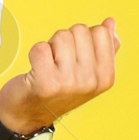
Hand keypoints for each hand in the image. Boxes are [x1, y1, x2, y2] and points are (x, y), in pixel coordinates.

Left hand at [0, 17, 118, 134]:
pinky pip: (40, 48)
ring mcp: (68, 83)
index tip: (74, 57)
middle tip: (58, 63)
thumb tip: (110, 23)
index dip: (83, 38)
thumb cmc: (57, 91)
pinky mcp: (45, 82)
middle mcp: (90, 81)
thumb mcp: (87, 73)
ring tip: (48, 66)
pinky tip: (36, 69)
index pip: (100, 32)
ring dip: (50, 46)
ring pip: (61, 36)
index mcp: (105, 77)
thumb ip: (103, 48)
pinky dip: (34, 53)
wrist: (28, 116)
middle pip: (80, 30)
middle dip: (65, 41)